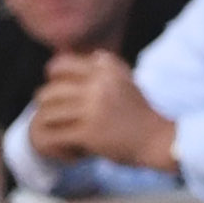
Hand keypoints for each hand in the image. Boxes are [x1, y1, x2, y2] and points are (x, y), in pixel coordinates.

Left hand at [34, 50, 174, 170]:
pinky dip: (55, 145)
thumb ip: (105, 67)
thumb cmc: (138, 112)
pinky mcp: (89, 133)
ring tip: (59, 133)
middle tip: (55, 117)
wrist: (157, 139)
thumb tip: (86, 54)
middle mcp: (98, 85)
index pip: (61, 66)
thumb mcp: (124, 80)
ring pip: (48, 114)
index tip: (58, 92)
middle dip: (46, 107)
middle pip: (49, 92)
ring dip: (50, 127)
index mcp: (105, 69)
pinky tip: (67, 148)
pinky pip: (55, 136)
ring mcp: (92, 109)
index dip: (52, 78)